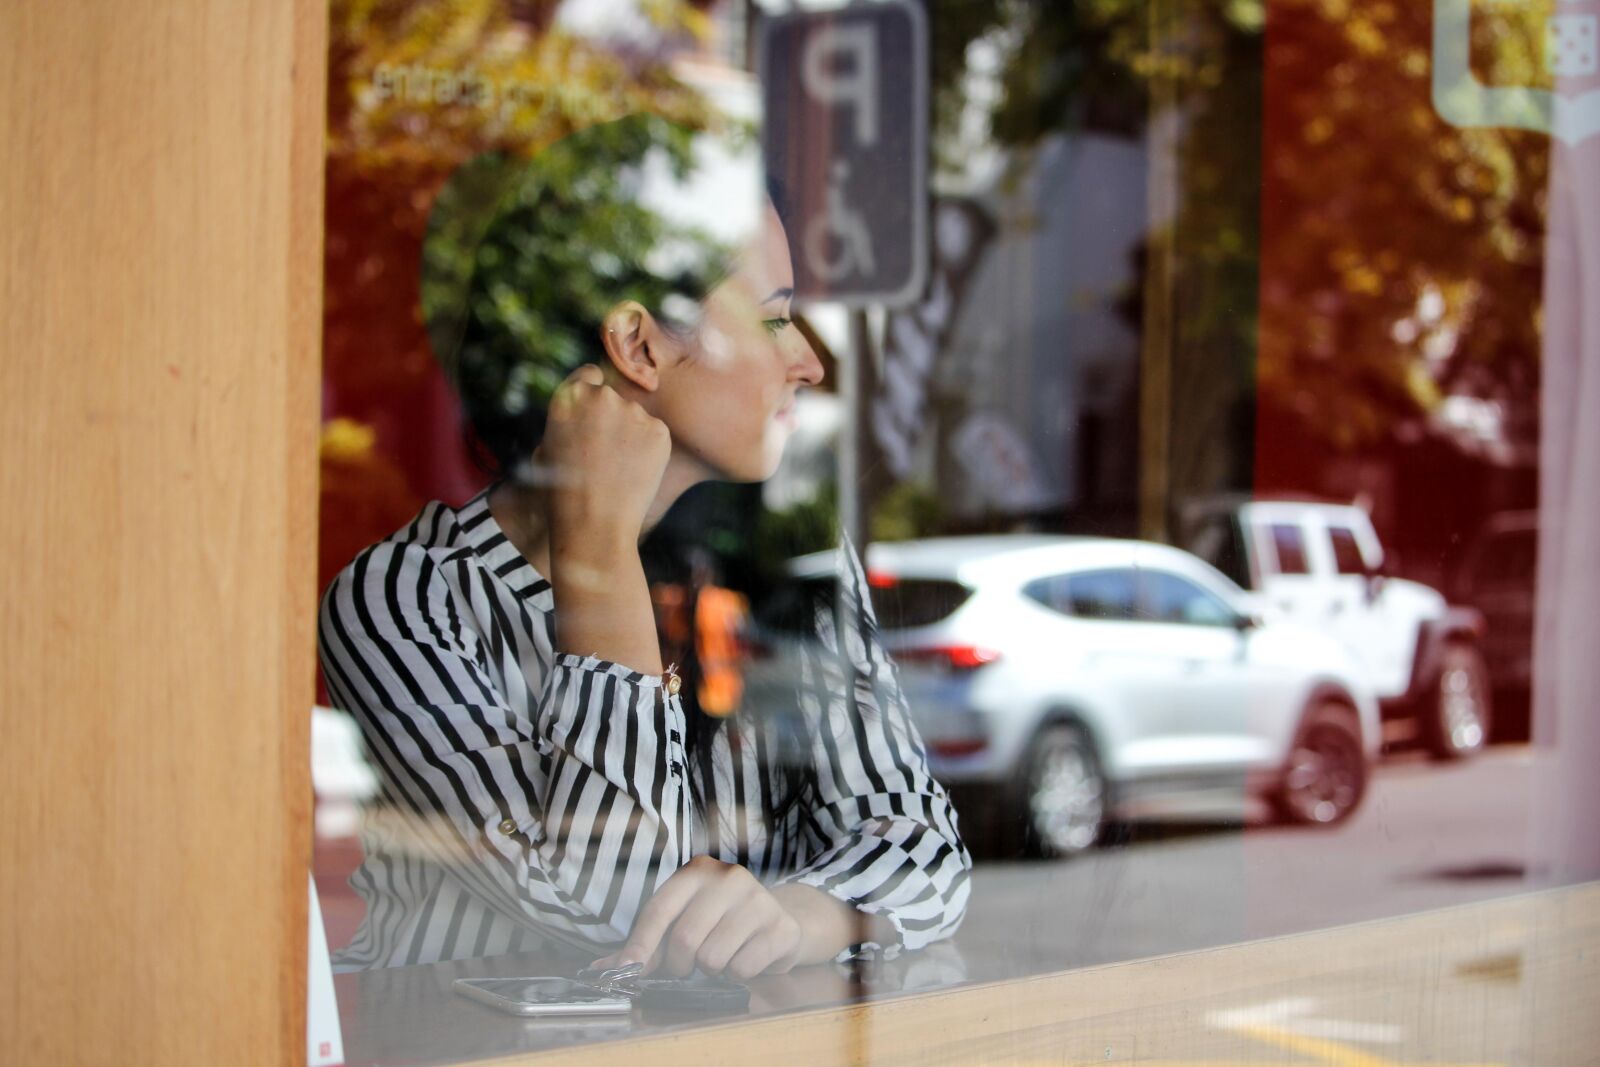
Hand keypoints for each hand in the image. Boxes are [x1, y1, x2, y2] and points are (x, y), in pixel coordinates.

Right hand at [536, 363, 670, 542]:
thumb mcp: (547, 449)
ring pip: (636, 418)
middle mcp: (602, 396)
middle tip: (605, 454)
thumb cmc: (563, 494)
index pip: (590, 375)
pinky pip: (654, 434)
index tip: (595, 414)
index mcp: (569, 396)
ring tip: (618, 471)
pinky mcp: (659, 430)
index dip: (592, 395)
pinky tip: (635, 474)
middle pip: (613, 398)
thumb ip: (568, 421)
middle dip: (611, 418)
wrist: (593, 523)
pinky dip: (649, 450)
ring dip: (631, 435)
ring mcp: (633, 411)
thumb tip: (583, 416)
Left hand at [591, 856, 803, 979]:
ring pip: (713, 957)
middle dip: (680, 966)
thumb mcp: (681, 923)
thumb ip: (644, 946)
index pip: (658, 911)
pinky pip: (743, 968)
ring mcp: (758, 900)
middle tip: (689, 966)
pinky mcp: (780, 927)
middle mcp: (728, 878)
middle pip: (684, 939)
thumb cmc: (719, 923)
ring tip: (722, 956)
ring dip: (711, 970)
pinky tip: (746, 958)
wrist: (778, 921)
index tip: (628, 972)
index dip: (640, 946)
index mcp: (696, 872)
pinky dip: (738, 975)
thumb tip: (600, 970)